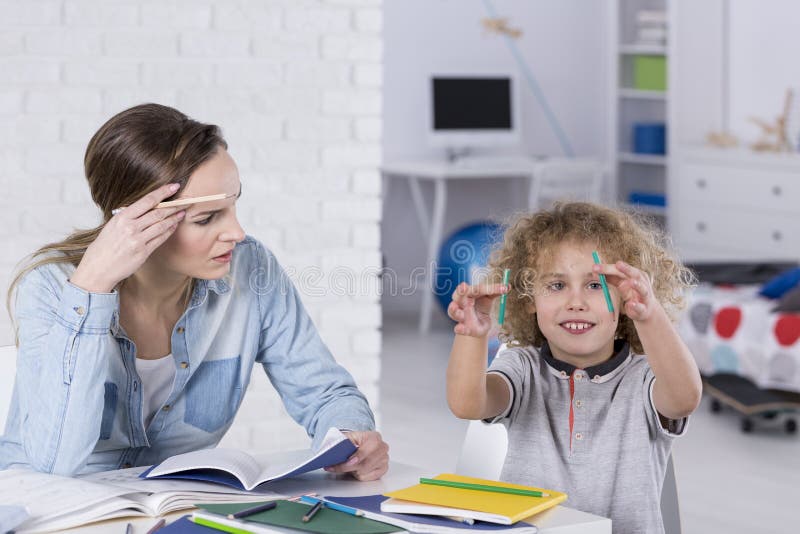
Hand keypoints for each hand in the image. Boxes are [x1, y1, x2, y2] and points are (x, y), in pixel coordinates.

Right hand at [70, 183, 186, 292]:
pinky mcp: (143, 252)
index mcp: (122, 217)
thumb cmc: (105, 245)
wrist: (98, 267)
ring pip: (162, 225)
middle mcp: (130, 227)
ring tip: (182, 212)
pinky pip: (160, 239)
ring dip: (174, 218)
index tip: (174, 186)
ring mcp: (137, 240)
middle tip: (185, 201)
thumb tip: (147, 207)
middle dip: (174, 206)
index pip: (147, 200)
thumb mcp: (113, 225)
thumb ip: (129, 216)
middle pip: (158, 213)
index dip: (163, 192)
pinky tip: (174, 226)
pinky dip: (169, 231)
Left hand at [324, 431, 388, 480]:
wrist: (361, 444)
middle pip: (365, 464)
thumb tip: (332, 451)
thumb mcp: (347, 438)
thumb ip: (341, 443)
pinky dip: (361, 475)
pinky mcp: (383, 469)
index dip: (356, 458)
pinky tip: (357, 469)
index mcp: (374, 437)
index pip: (366, 451)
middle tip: (339, 467)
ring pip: (366, 472)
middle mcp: (382, 448)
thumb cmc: (354, 442)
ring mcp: (384, 459)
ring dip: (355, 471)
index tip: (346, 463)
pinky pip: (369, 478)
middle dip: (351, 468)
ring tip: (350, 465)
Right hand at [447, 282, 506, 337]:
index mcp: (469, 292)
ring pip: (453, 312)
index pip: (477, 288)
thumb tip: (507, 286)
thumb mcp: (489, 299)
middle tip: (464, 287)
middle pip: (458, 295)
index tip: (499, 288)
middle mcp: (461, 302)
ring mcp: (460, 315)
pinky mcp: (462, 328)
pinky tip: (460, 328)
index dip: (487, 288)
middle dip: (460, 291)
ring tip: (457, 309)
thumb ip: (496, 292)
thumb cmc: (482, 306)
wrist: (478, 324)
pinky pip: (458, 328)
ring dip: (455, 310)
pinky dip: (459, 329)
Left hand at [593, 261, 656, 321]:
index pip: (621, 269)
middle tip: (618, 263)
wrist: (645, 311)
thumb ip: (611, 278)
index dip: (608, 268)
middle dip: (627, 269)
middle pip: (635, 274)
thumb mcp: (621, 284)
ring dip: (637, 285)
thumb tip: (595, 271)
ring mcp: (644, 297)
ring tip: (631, 282)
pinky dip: (635, 306)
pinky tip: (630, 304)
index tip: (595, 267)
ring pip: (643, 289)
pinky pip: (640, 307)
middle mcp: (642, 283)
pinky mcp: (643, 310)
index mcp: (635, 275)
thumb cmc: (631, 293)